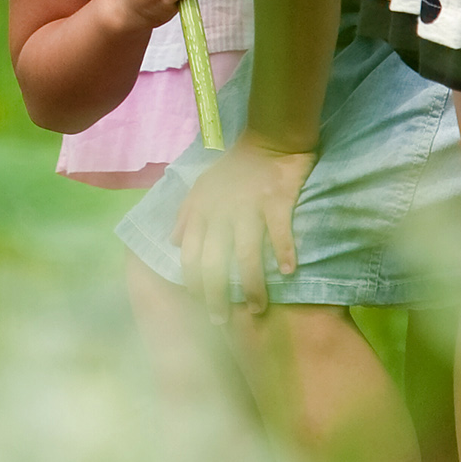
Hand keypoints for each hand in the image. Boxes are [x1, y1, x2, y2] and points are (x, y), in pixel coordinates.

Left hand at [173, 138, 314, 308]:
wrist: (269, 140)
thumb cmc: (235, 168)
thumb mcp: (202, 186)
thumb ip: (186, 213)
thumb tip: (172, 241)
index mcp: (202, 211)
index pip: (189, 255)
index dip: (193, 283)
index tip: (200, 305)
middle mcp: (221, 213)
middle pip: (214, 263)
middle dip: (216, 296)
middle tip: (222, 321)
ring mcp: (248, 208)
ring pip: (246, 255)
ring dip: (252, 286)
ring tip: (257, 309)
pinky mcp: (276, 200)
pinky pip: (279, 231)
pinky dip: (284, 252)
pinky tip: (288, 272)